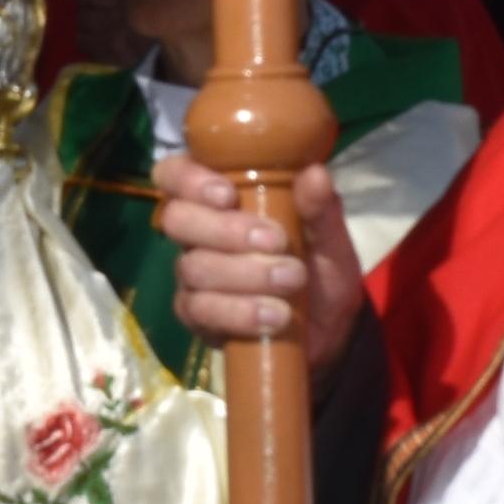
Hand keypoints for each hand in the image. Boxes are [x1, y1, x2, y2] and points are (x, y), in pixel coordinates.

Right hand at [156, 147, 364, 356]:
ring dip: (245, 273)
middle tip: (277, 241)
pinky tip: (274, 316)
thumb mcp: (329, 237)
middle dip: (225, 230)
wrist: (328, 329)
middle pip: (177, 219)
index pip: (174, 174)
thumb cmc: (318, 267)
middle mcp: (197, 234)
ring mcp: (193, 277)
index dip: (188, 179)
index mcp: (219, 199)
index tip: (227, 195)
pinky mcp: (197, 317)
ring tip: (292, 280)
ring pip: (194, 267)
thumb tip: (315, 174)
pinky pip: (200, 310)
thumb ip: (320, 208)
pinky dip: (240, 312)